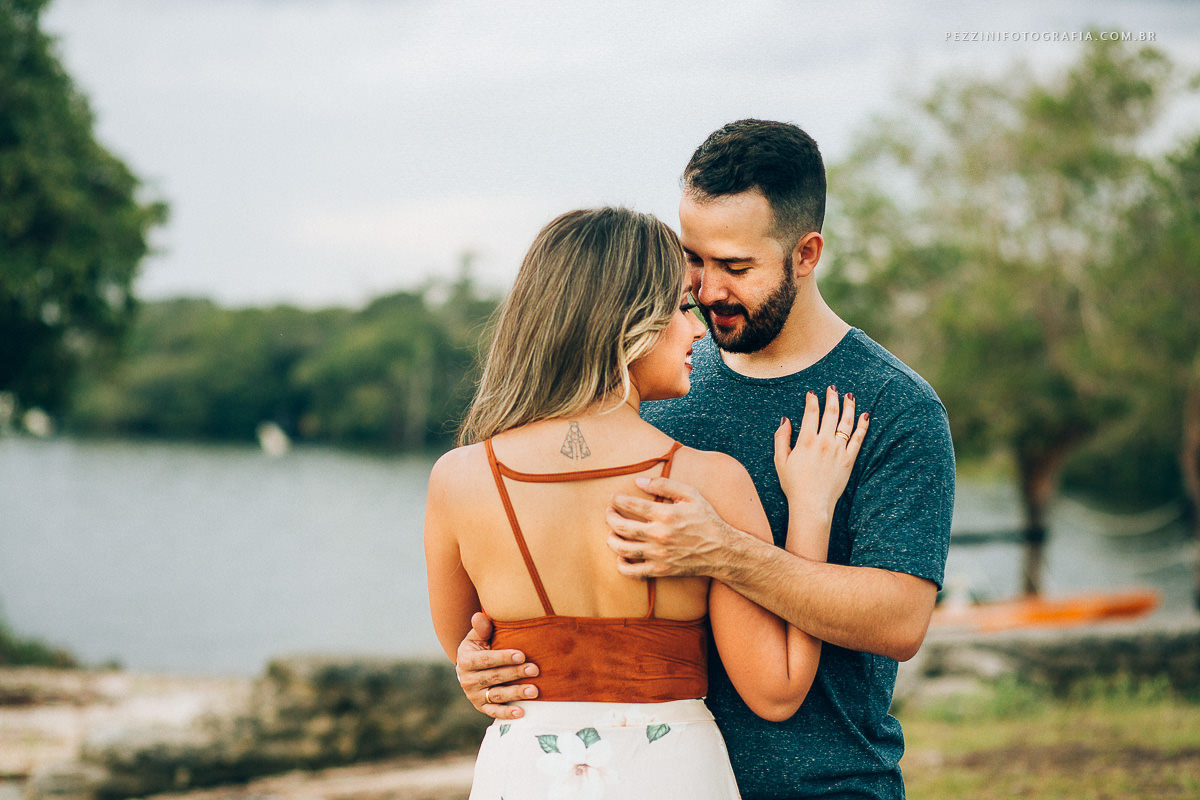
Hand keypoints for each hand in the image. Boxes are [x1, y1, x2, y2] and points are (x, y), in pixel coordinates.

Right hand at [455, 612, 538, 718]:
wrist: (471, 666)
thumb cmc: (480, 646)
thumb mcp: (477, 636)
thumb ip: (481, 628)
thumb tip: (479, 617)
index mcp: (466, 660)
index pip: (486, 659)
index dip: (504, 657)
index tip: (522, 655)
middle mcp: (467, 679)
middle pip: (494, 677)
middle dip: (516, 673)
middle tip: (535, 670)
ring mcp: (474, 695)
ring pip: (497, 695)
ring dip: (516, 693)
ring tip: (534, 691)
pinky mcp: (481, 706)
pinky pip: (494, 712)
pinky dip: (507, 713)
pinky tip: (521, 712)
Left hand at [605, 478, 734, 578]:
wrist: (723, 550)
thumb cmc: (707, 519)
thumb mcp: (691, 495)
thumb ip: (665, 485)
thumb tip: (639, 481)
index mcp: (666, 514)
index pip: (631, 505)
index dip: (618, 500)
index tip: (614, 498)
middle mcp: (659, 535)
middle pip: (621, 527)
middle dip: (610, 517)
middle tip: (609, 512)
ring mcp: (658, 554)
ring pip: (622, 549)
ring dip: (611, 539)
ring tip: (611, 533)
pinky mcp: (660, 570)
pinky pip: (633, 572)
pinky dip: (622, 565)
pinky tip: (621, 558)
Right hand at [774, 385, 868, 520]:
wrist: (812, 504)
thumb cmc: (793, 484)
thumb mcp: (780, 460)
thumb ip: (781, 438)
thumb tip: (785, 420)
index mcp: (806, 440)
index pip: (811, 413)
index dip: (812, 400)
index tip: (812, 393)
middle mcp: (824, 442)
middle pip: (831, 413)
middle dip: (831, 397)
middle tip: (832, 388)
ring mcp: (839, 450)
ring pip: (846, 422)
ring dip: (848, 406)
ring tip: (849, 396)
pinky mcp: (849, 460)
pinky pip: (858, 439)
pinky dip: (863, 426)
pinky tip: (865, 416)